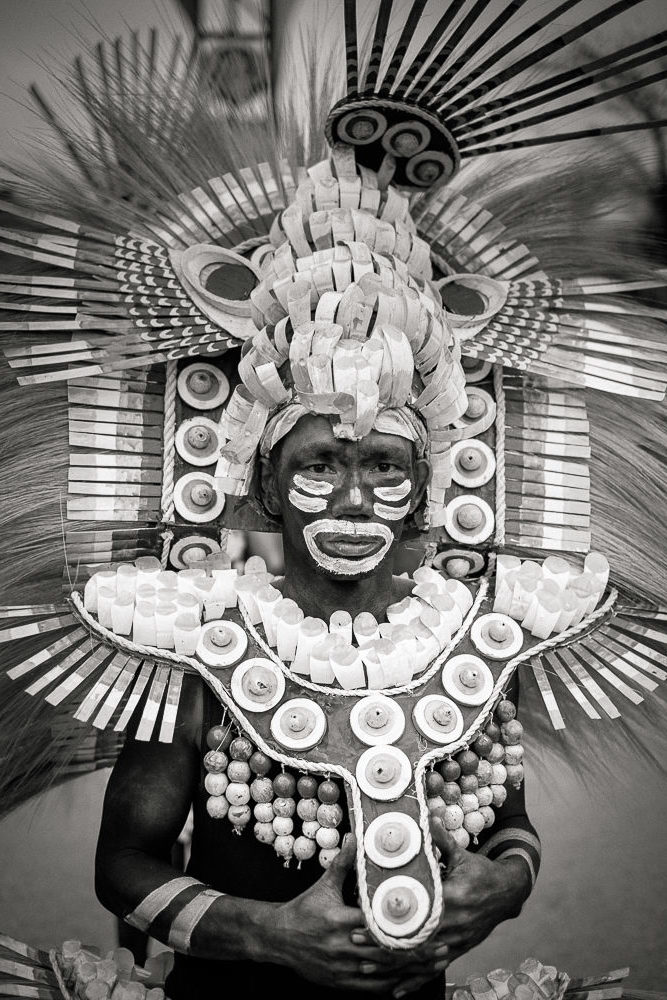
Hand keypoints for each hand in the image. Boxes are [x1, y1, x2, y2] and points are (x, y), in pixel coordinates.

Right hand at [269, 834, 420, 992]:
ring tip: (433, 966)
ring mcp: (342, 968)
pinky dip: (391, 985)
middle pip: (386, 953)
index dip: (403, 928)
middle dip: (416, 953)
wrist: (278, 938)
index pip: (377, 926)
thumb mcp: (323, 884)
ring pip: (382, 974)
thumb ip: (343, 863)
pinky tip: (408, 981)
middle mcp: (342, 947)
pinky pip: (371, 988)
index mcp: (339, 921)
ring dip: (409, 971)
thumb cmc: (303, 909)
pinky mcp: (340, 982)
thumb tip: (357, 837)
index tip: (426, 925)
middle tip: (442, 947)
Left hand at [356, 817, 530, 997]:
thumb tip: (426, 815)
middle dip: (381, 942)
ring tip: (365, 966)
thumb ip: (440, 838)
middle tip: (353, 940)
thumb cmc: (481, 871)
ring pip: (419, 959)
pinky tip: (396, 991)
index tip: (366, 915)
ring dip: (391, 965)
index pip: (417, 910)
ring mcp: (455, 941)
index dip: (392, 915)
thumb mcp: (462, 853)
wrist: (507, 894)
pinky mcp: (456, 951)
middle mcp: (453, 924)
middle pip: (412, 938)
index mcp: (452, 897)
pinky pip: (432, 970)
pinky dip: (414, 981)